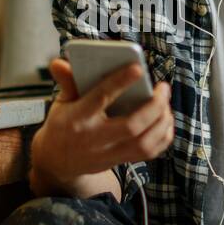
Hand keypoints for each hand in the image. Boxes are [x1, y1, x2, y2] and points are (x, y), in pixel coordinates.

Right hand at [30, 57, 173, 187]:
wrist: (56, 162)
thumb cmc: (63, 124)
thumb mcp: (61, 102)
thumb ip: (67, 81)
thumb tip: (59, 62)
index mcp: (79, 117)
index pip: (101, 98)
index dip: (120, 82)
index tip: (138, 68)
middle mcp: (94, 138)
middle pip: (132, 126)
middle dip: (154, 106)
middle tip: (163, 88)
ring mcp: (108, 153)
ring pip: (144, 144)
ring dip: (162, 122)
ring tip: (166, 104)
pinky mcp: (118, 162)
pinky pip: (148, 153)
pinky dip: (162, 137)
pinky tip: (165, 121)